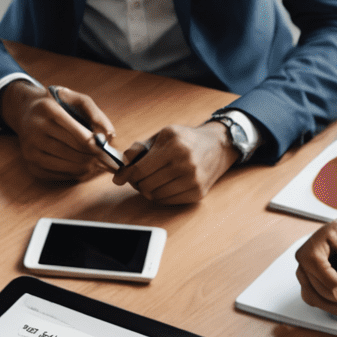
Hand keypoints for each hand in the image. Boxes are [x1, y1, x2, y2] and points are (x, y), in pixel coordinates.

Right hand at [1, 81, 115, 180]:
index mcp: (48, 109)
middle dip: (91, 157)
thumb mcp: (75, 99)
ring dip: (83, 167)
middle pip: (72, 151)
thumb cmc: (57, 105)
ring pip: (64, 164)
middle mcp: (36, 128)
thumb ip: (95, 113)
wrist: (26, 112)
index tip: (105, 149)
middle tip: (103, 159)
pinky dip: (71, 173)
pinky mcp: (30, 163)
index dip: (95, 145)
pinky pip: (55, 174)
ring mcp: (30, 148)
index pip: (78, 134)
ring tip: (94, 163)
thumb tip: (110, 135)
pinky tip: (80, 168)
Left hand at [115, 123, 235, 204]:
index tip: (119, 178)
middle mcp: (185, 164)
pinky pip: (168, 201)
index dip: (126, 176)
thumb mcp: (162, 135)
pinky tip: (164, 185)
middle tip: (138, 177)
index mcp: (174, 146)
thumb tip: (122, 165)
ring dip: (148, 190)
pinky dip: (160, 196)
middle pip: (145, 185)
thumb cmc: (185, 140)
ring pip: (155, 196)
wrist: (217, 146)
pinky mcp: (198, 193)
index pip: (139, 170)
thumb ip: (139, 148)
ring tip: (152, 180)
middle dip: (137, 183)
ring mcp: (193, 180)